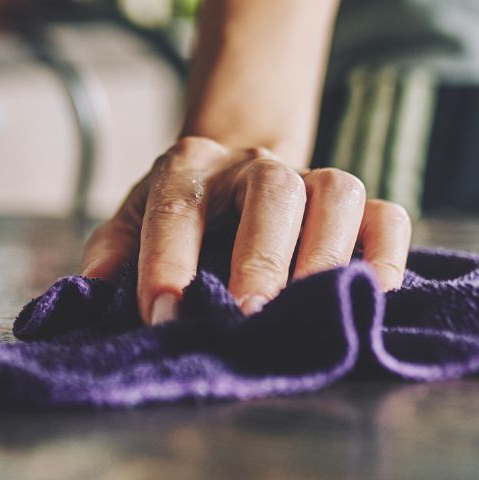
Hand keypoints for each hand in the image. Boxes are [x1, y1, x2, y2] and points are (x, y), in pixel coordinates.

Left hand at [82, 136, 411, 323]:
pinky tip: (373, 296)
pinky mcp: (360, 204)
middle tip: (252, 314)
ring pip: (338, 194)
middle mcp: (256, 164)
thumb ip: (112, 254)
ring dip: (327, 253)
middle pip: (273, 191)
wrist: (237, 174)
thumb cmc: (181, 217)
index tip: (163, 315)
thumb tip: (91, 292)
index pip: (177, 205)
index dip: (168, 259)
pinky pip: (388, 216)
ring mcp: (315, 178)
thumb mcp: (132, 223)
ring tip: (312, 309)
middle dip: (263, 255)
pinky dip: (387, 255)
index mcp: (189, 167)